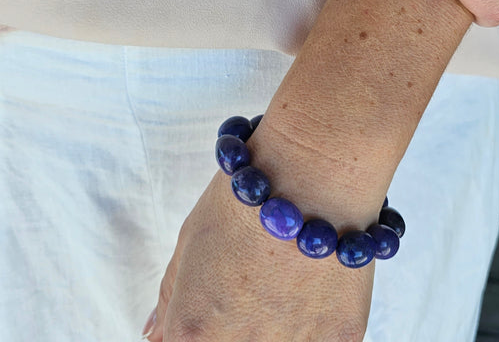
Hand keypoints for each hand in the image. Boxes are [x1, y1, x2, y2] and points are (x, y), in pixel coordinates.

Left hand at [143, 172, 373, 341]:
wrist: (311, 174)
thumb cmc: (247, 198)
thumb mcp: (191, 238)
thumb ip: (172, 296)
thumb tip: (157, 335)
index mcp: (194, 331)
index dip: (203, 328)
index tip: (218, 307)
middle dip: (240, 326)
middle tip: (258, 284)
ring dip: (281, 325)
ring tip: (289, 277)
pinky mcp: (341, 340)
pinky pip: (322, 340)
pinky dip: (319, 318)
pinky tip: (317, 278)